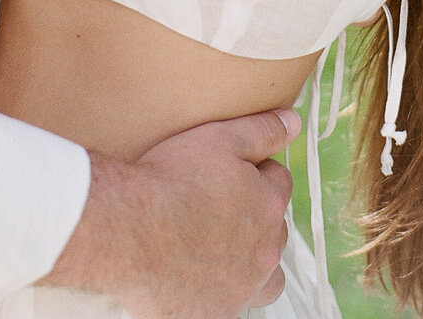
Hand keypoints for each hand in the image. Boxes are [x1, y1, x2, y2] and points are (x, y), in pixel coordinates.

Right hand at [45, 108, 297, 318]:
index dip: (256, 170)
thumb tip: (294, 121)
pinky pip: (228, 302)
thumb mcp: (218, 138)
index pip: (279, 182)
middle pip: (274, 229)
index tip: (230, 169)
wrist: (128, 230)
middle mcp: (264, 252)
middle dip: (256, 216)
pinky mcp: (214, 313)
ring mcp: (241, 288)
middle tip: (218, 204)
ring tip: (219, 247)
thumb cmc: (170, 180)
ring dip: (252, 262)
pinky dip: (219, 288)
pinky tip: (195, 271)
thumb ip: (261, 130)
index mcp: (268, 206)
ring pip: (266, 278)